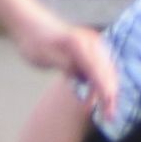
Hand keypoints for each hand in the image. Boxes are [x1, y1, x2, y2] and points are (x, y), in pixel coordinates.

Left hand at [10, 3, 119, 123]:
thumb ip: (66, 65)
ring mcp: (92, 46)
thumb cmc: (34, 42)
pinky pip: (102, 69)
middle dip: (111, 95)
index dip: (103, 90)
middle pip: (107, 72)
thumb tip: (83, 77)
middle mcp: (91, 43)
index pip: (97, 70)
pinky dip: (104, 84)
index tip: (107, 107)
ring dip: (109, 91)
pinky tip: (103, 98)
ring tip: (109, 112)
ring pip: (108, 72)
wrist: (29, 25)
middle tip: (110, 117)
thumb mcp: (45, 56)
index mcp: (80, 44)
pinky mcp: (90, 51)